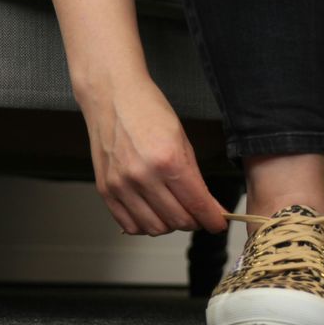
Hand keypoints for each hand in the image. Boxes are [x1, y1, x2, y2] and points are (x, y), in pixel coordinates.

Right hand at [77, 74, 228, 235]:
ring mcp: (121, 185)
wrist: (111, 96)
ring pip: (154, 228)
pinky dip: (145, 225)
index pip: (197, 204)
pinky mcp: (105, 190)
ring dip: (170, 225)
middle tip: (198, 214)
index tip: (218, 224)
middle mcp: (143, 176)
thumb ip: (194, 176)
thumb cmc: (147, 111)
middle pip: (177, 220)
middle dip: (194, 221)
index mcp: (168, 160)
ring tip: (175, 211)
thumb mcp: (182, 140)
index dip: (212, 219)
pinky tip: (152, 213)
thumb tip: (208, 206)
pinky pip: (129, 224)